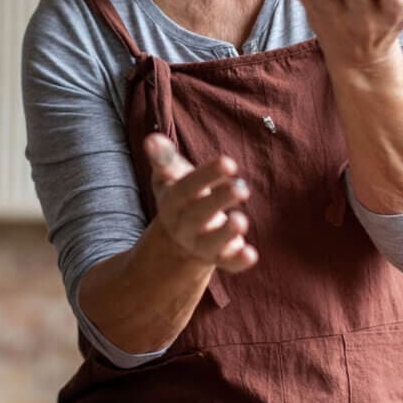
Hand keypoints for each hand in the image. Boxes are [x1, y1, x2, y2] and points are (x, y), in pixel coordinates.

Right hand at [144, 133, 256, 273]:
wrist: (180, 236)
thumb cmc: (181, 195)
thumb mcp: (170, 176)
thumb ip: (164, 159)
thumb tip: (151, 139)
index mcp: (173, 202)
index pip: (186, 188)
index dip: (206, 176)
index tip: (229, 163)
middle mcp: (185, 225)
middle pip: (200, 214)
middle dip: (220, 201)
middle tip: (242, 189)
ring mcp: (202, 244)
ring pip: (212, 243)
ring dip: (226, 233)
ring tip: (241, 221)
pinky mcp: (220, 258)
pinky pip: (228, 263)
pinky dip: (239, 261)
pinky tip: (251, 254)